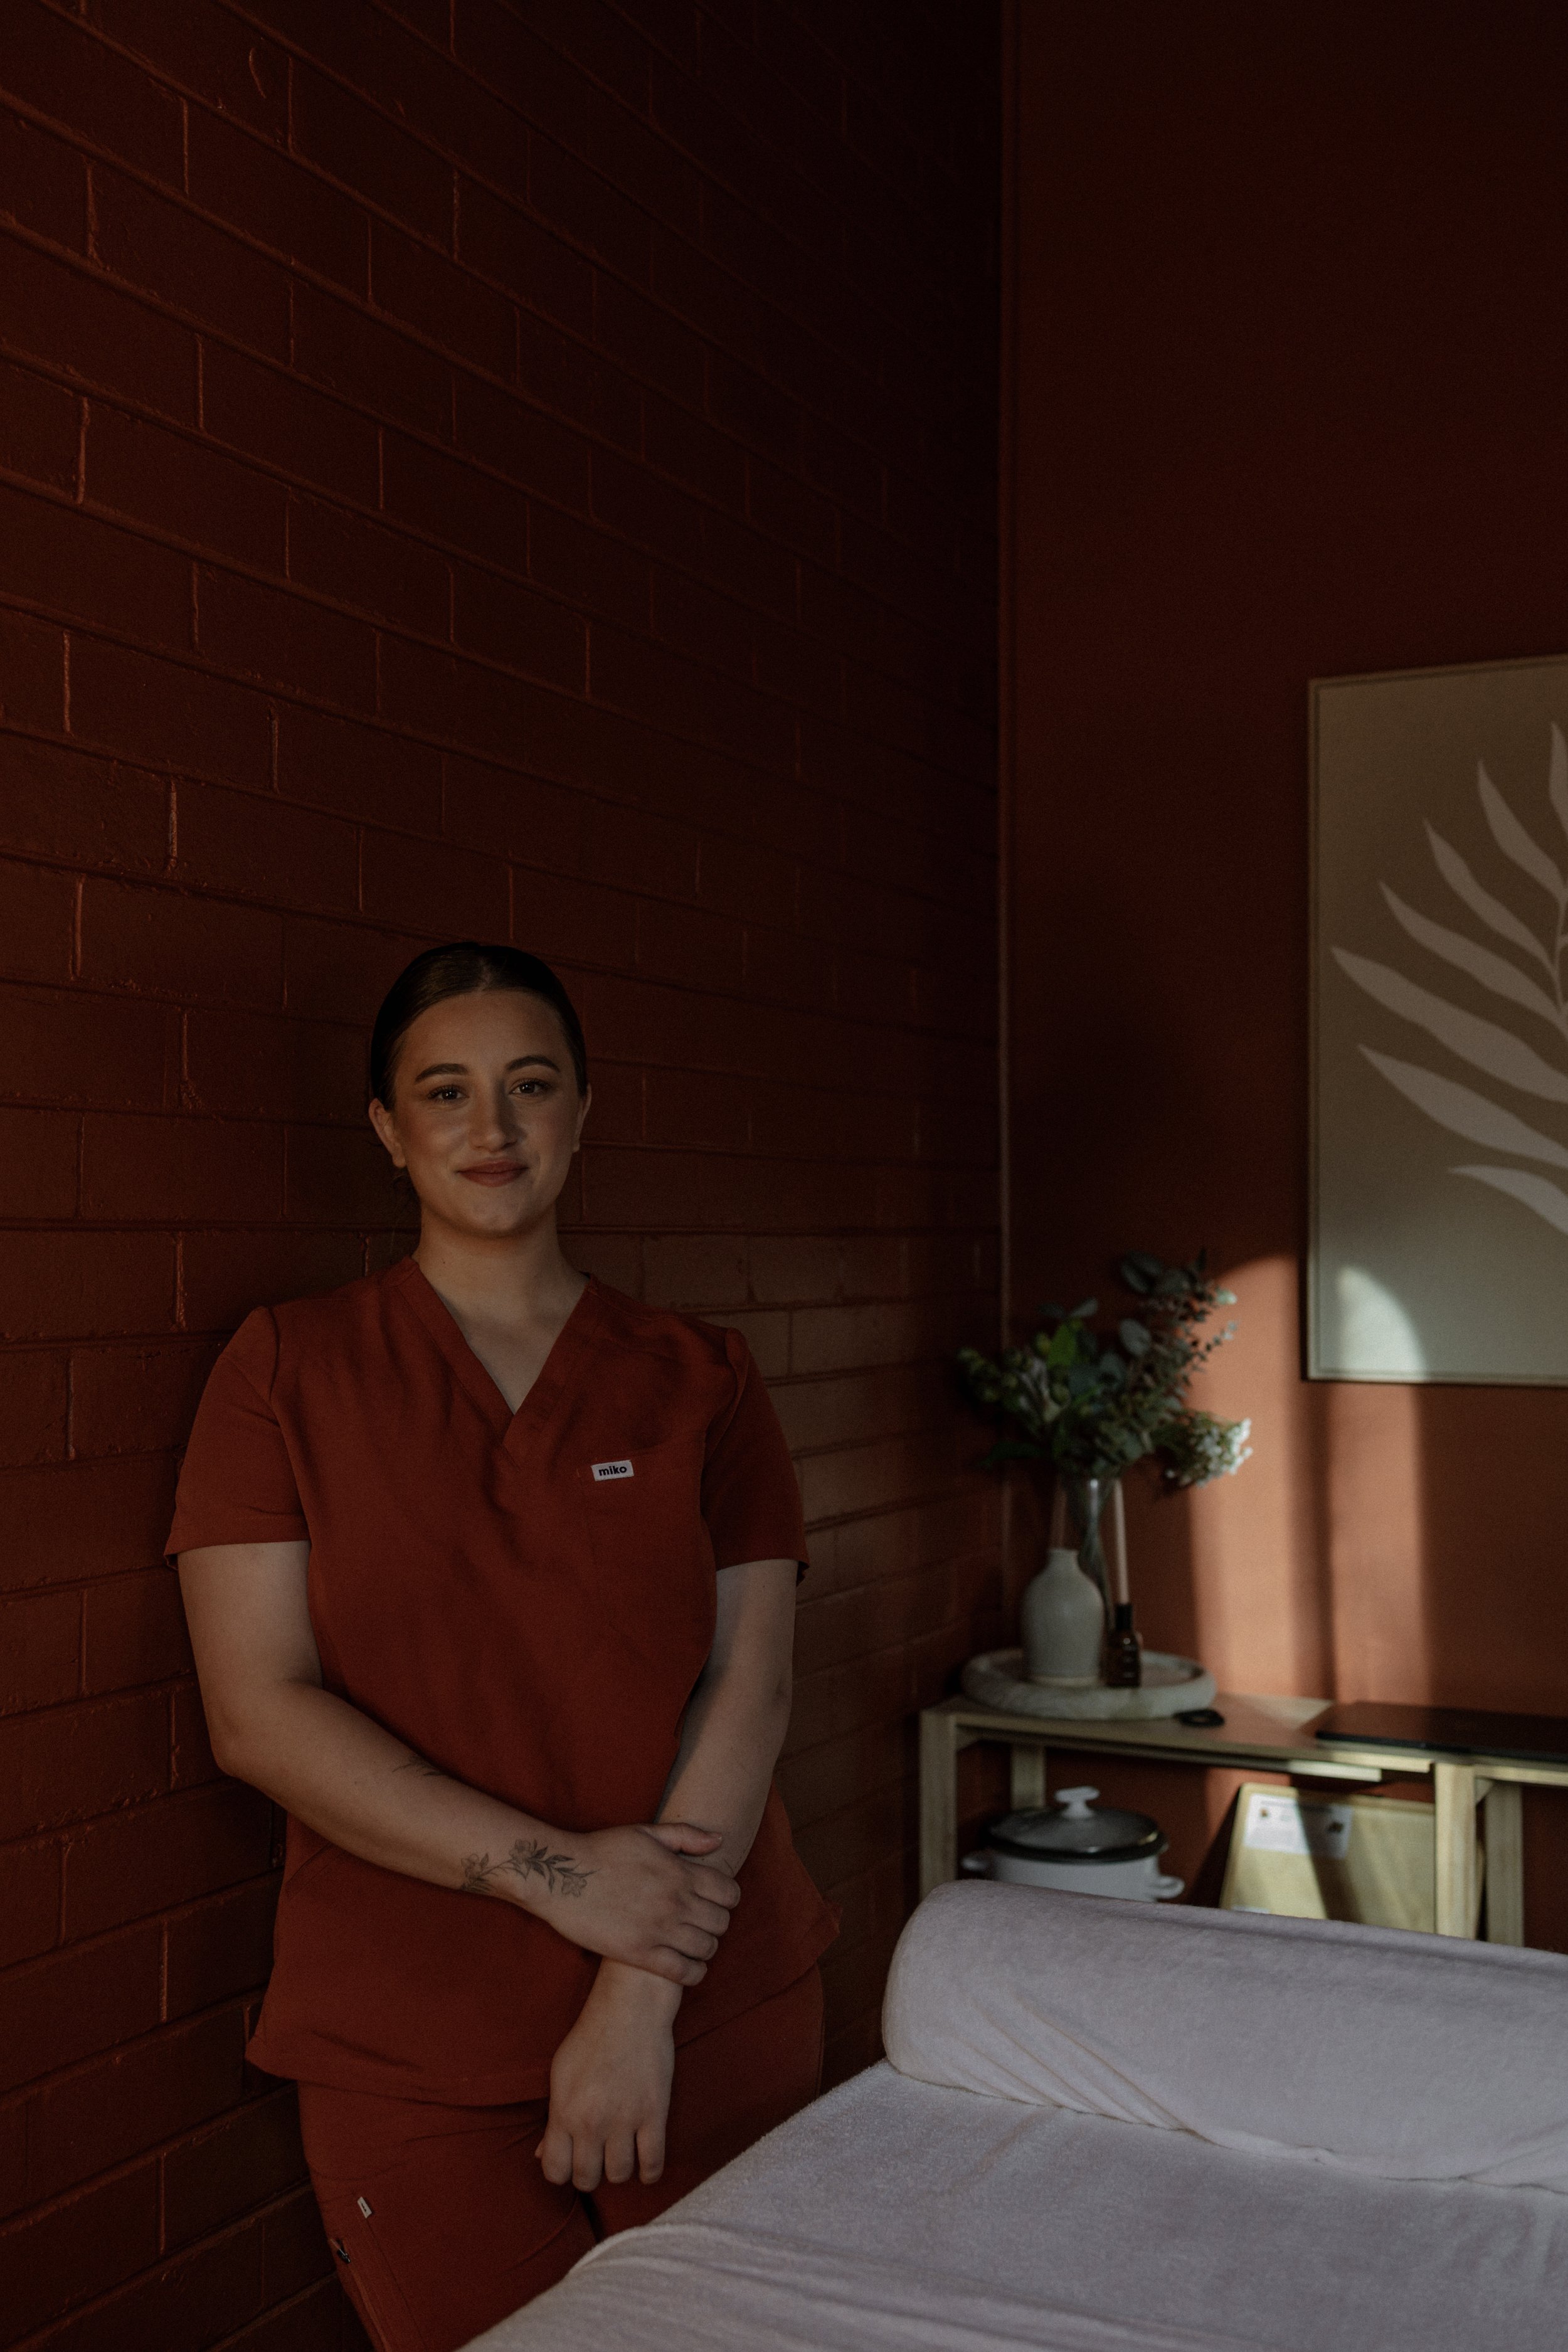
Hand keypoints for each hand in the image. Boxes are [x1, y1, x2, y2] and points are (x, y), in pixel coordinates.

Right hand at [497, 1820, 739, 1985]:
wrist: (561, 1876)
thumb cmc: (603, 1850)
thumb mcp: (646, 1833)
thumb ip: (687, 1835)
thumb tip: (720, 1841)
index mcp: (680, 1872)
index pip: (730, 1893)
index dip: (728, 1898)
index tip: (715, 1900)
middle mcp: (675, 1901)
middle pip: (721, 1922)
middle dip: (717, 1923)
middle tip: (703, 1923)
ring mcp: (659, 1929)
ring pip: (706, 1948)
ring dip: (705, 1947)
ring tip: (693, 1944)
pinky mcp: (639, 1953)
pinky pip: (683, 1972)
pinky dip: (693, 1972)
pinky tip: (686, 1966)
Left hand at [538, 1963, 679, 2189]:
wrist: (630, 2007)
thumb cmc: (591, 2037)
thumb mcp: (561, 2073)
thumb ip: (552, 2118)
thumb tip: (540, 2154)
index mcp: (564, 2112)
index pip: (554, 2171)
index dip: (561, 2171)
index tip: (570, 2160)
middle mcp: (592, 2122)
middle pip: (587, 2179)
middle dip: (589, 2173)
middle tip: (597, 2156)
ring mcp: (625, 2120)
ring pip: (619, 2176)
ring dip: (618, 2170)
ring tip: (620, 2153)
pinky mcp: (655, 2114)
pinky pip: (653, 2164)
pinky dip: (649, 2172)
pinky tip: (645, 2163)